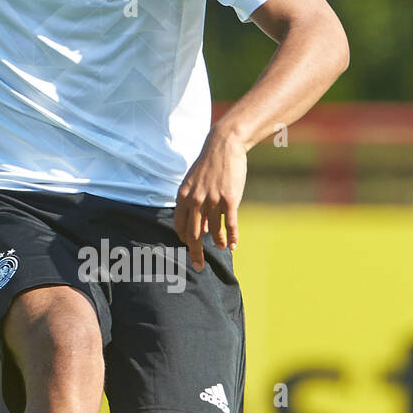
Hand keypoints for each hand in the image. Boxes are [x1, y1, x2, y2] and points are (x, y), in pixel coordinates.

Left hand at [174, 127, 246, 271]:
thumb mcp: (193, 182)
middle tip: (198, 266)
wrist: (224, 145)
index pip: (179, 226)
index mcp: (183, 196)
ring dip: (218, 242)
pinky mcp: (229, 200)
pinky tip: (233, 245)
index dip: (184, 240)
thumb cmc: (208, 165)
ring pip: (213, 231)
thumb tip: (198, 227)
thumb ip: (192, 203)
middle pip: (193, 234)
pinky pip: (229, 225)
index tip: (189, 248)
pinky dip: (232, 237)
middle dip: (195, 253)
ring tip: (222, 247)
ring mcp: (212, 201)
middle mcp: (196, 200)